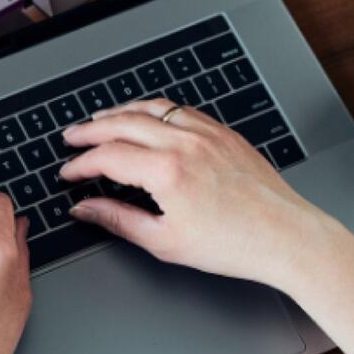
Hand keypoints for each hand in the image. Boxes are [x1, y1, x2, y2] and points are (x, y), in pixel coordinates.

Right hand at [60, 99, 344, 291]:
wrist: (285, 236)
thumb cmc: (233, 245)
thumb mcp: (165, 242)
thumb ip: (118, 220)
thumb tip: (86, 209)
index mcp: (166, 171)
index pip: (107, 156)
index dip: (80, 164)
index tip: (68, 173)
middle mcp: (184, 143)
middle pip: (122, 123)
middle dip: (90, 130)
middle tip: (71, 138)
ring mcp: (206, 133)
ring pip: (150, 108)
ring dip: (119, 112)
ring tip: (100, 120)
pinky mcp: (223, 133)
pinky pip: (179, 110)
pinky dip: (154, 110)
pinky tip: (146, 118)